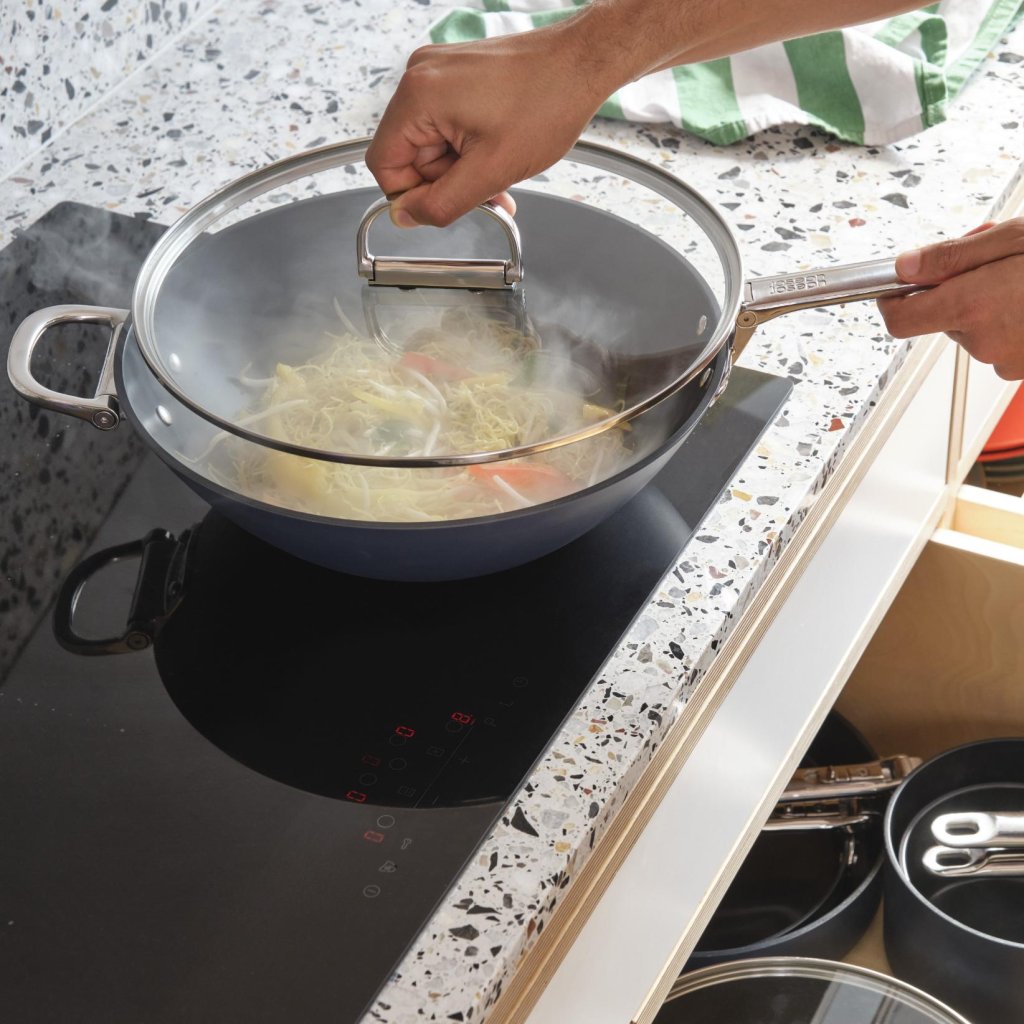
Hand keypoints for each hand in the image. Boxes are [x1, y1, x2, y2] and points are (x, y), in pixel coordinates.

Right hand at [365, 20, 618, 227]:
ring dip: (462, 169)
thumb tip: (406, 217)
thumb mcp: (490, 171)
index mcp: (419, 95)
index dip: (411, 196)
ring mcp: (440, 72)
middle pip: (410, 155)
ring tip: (498, 171)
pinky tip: (497, 153)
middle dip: (445, 182)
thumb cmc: (547, 103)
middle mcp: (422, 76)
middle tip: (484, 190)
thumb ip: (441, 203)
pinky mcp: (458, 75)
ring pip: (433, 144)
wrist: (582, 64)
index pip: (384, 164)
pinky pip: (449, 126)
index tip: (441, 208)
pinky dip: (470, 148)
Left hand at [878, 219, 1023, 379]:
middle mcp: (985, 340)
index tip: (896, 287)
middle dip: (961, 289)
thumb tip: (904, 268)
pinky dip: (1014, 323)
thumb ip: (953, 256)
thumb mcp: (1015, 238)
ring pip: (976, 330)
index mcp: (973, 305)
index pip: (901, 320)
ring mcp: (1007, 360)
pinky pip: (1004, 344)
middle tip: (997, 262)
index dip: (893, 301)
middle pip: (944, 318)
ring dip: (992, 305)